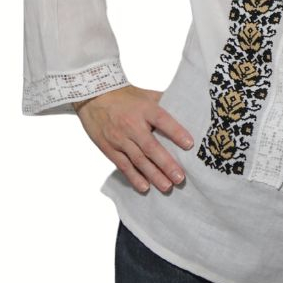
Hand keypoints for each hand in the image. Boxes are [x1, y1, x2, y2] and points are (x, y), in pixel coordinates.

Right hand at [76, 85, 193, 193]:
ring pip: (138, 160)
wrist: (93, 97)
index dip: (176, 132)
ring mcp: (119, 138)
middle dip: (166, 164)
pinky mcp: (108, 148)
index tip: (189, 145)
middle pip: (150, 147)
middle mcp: (132, 125)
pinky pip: (123, 165)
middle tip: (180, 178)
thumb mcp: (145, 95)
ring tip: (167, 186)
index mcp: (144, 109)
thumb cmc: (124, 96)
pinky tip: (144, 187)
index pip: (162, 120)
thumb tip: (186, 110)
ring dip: (153, 175)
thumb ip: (164, 102)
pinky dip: (134, 177)